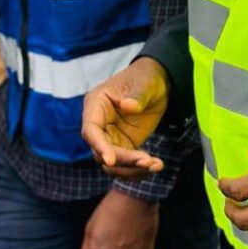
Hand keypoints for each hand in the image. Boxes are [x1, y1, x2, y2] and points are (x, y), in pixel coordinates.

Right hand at [82, 57, 169, 175]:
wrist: (157, 84)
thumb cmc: (146, 79)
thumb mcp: (145, 84)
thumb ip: (137, 96)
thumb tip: (128, 106)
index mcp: (96, 104)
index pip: (90, 130)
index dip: (99, 146)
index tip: (111, 160)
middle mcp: (99, 123)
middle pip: (101, 152)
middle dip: (124, 161)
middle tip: (148, 161)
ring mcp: (110, 137)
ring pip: (112, 164)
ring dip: (132, 169)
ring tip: (156, 165)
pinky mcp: (122, 146)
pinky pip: (125, 165)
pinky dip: (139, 169)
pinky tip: (157, 165)